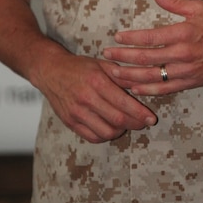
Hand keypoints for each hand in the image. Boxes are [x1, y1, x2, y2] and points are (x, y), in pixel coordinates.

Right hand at [35, 45, 157, 142]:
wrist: (51, 71)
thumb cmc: (79, 66)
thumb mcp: (102, 64)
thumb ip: (121, 76)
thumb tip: (142, 85)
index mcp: (96, 81)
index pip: (123, 103)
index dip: (140, 113)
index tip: (151, 119)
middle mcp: (86, 98)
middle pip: (117, 120)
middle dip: (135, 123)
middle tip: (144, 123)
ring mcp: (77, 113)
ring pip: (106, 132)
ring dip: (121, 131)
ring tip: (126, 123)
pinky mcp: (70, 122)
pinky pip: (93, 137)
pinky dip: (106, 135)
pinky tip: (111, 127)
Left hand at [103, 0, 202, 94]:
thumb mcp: (197, 7)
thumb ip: (173, 2)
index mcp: (183, 33)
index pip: (150, 37)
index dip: (131, 38)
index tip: (116, 37)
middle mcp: (182, 54)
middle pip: (146, 58)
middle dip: (123, 58)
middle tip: (106, 56)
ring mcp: (185, 71)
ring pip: (152, 76)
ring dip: (130, 76)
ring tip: (113, 74)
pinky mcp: (189, 82)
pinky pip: (165, 89)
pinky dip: (148, 90)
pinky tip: (134, 88)